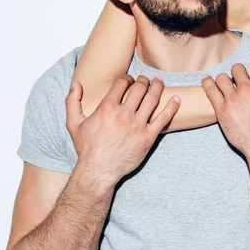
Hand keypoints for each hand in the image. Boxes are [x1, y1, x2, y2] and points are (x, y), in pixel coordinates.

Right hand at [66, 75, 180, 186]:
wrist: (98, 171)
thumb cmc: (86, 148)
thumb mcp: (73, 123)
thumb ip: (72, 101)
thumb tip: (75, 83)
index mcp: (107, 108)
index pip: (122, 83)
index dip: (127, 78)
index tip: (129, 80)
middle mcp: (123, 114)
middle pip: (139, 88)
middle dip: (143, 80)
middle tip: (145, 80)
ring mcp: (137, 126)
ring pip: (152, 99)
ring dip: (157, 87)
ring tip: (159, 82)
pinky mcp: (148, 138)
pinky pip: (164, 119)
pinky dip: (171, 107)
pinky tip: (176, 99)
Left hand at [201, 61, 249, 161]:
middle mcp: (248, 89)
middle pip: (237, 69)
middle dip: (239, 73)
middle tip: (239, 78)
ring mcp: (233, 99)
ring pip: (222, 78)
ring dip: (224, 79)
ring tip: (224, 83)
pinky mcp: (221, 110)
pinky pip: (210, 90)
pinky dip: (208, 84)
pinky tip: (207, 81)